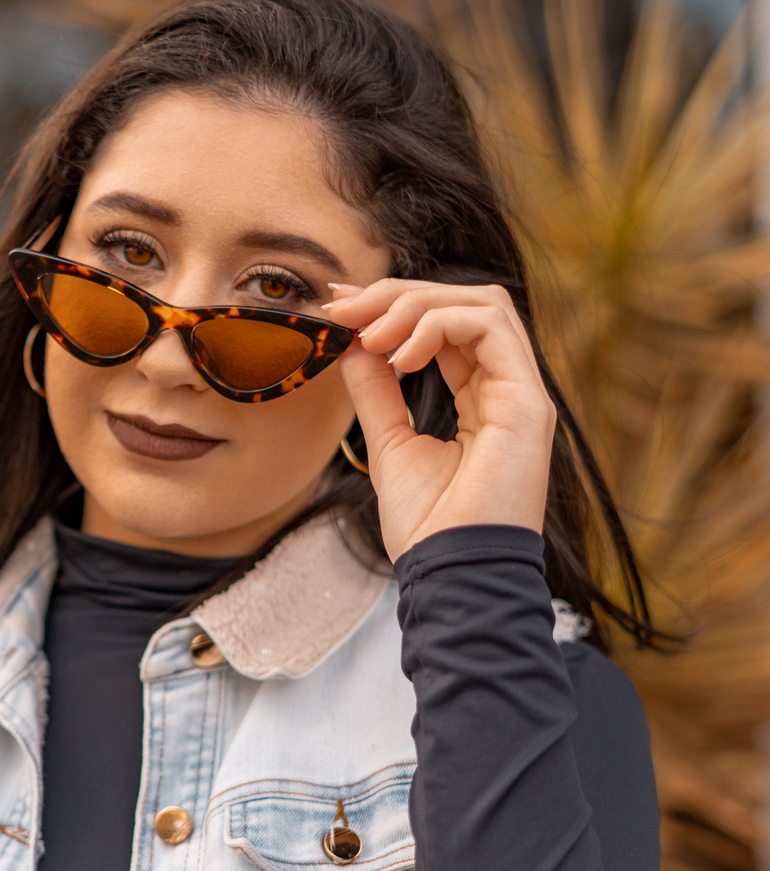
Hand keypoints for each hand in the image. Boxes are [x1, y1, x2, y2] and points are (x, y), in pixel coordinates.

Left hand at [323, 278, 556, 562]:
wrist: (451, 574)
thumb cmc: (428, 527)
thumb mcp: (389, 443)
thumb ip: (377, 392)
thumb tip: (353, 345)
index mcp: (483, 400)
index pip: (448, 326)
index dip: (395, 306)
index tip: (341, 309)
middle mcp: (508, 389)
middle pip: (466, 303)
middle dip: (399, 295)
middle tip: (346, 308)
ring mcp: (524, 393)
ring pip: (482, 303)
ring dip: (416, 305)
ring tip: (371, 333)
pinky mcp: (529, 402)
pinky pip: (490, 326)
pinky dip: (438, 324)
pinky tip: (400, 355)